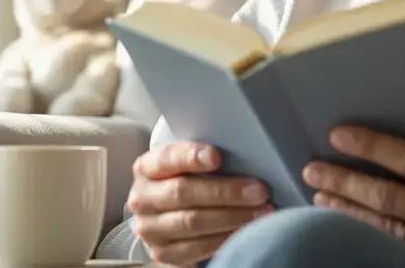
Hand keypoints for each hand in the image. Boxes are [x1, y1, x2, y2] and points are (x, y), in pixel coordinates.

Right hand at [127, 141, 273, 265]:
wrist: (171, 214)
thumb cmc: (190, 180)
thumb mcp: (191, 163)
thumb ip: (208, 157)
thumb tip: (247, 151)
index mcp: (147, 168)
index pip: (166, 158)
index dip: (190, 156)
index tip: (217, 156)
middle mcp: (143, 198)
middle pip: (183, 192)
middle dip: (225, 191)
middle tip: (259, 190)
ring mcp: (150, 229)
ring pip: (192, 222)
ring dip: (232, 217)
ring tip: (261, 212)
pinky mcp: (163, 253)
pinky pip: (196, 248)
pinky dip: (225, 239)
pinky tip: (246, 232)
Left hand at [302, 126, 404, 267]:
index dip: (370, 146)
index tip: (339, 134)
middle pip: (383, 196)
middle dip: (343, 179)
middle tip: (311, 166)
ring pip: (379, 226)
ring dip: (344, 208)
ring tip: (317, 193)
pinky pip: (390, 248)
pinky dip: (363, 234)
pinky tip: (342, 225)